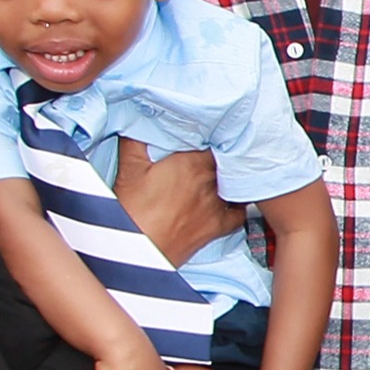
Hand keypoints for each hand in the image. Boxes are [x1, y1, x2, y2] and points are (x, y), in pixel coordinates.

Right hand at [113, 140, 240, 267]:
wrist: (136, 253)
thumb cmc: (130, 210)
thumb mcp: (129, 169)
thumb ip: (137, 140)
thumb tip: (141, 117)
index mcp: (193, 163)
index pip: (216, 140)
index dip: (216, 133)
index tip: (214, 128)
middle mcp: (211, 182)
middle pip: (227, 161)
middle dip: (225, 153)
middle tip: (221, 147)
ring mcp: (217, 205)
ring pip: (236, 184)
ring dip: (234, 176)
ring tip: (230, 170)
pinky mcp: (217, 227)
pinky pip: (240, 213)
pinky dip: (240, 205)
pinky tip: (235, 199)